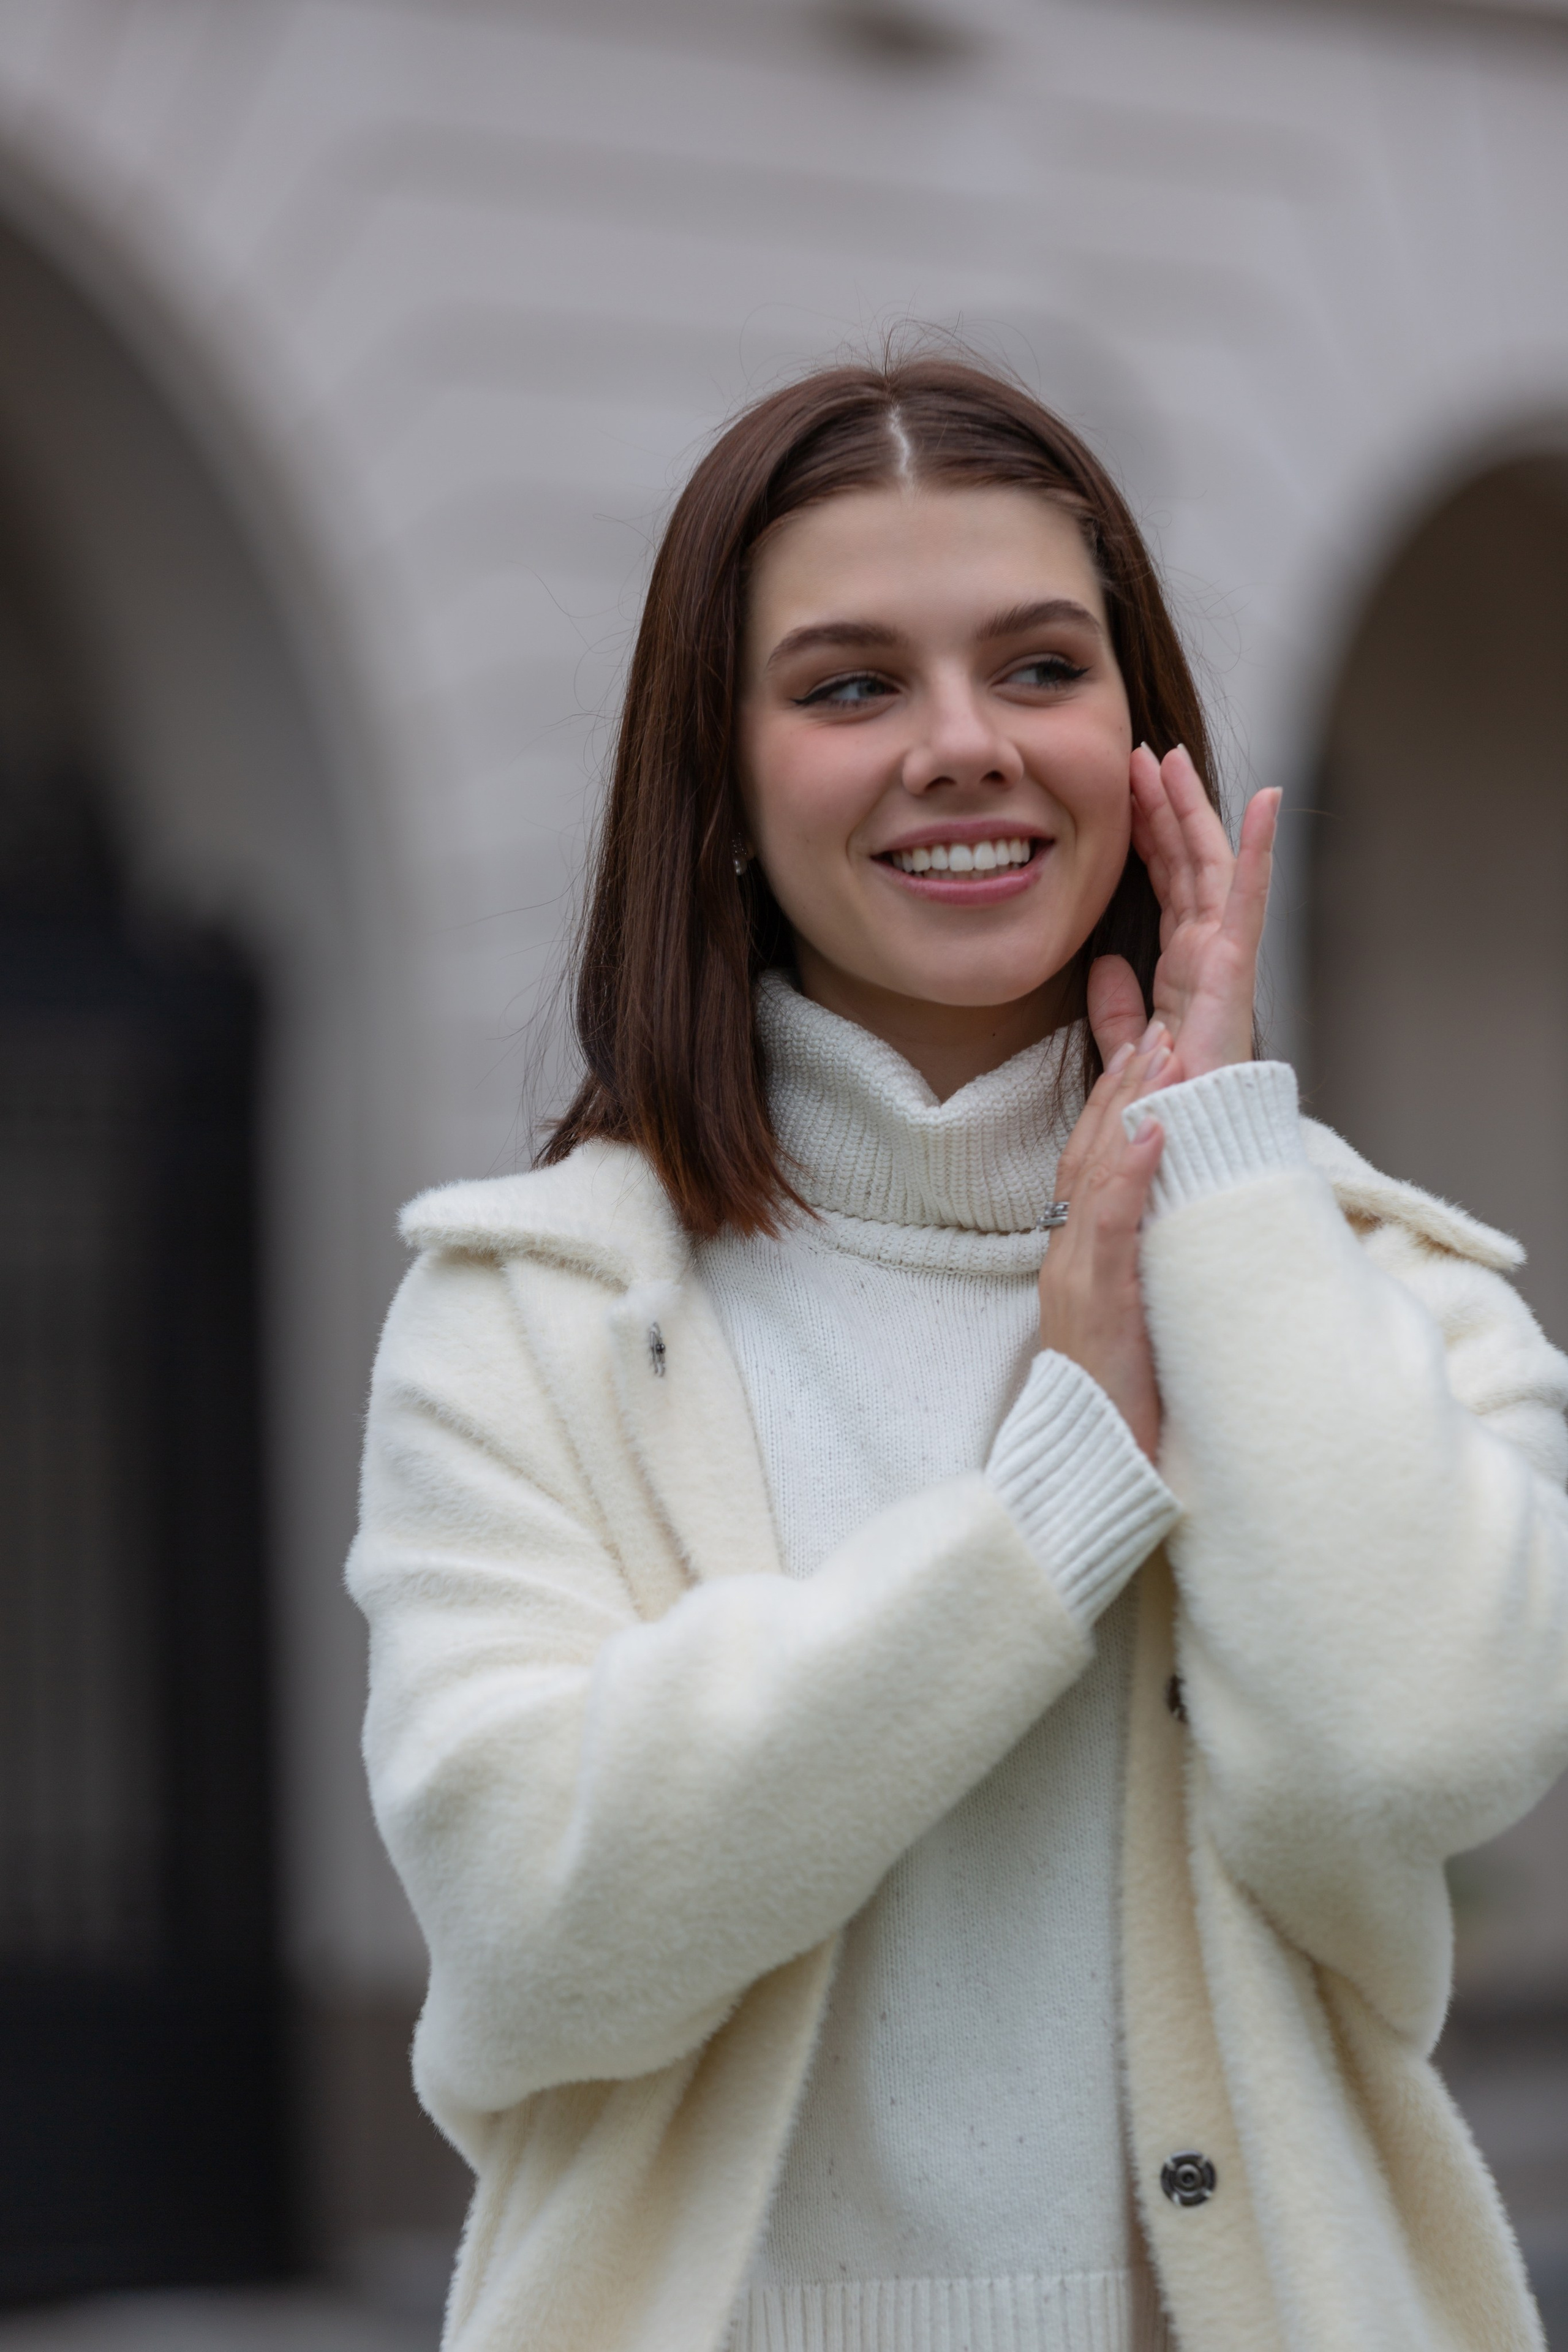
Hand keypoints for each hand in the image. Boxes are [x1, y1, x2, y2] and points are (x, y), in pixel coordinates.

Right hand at [1037, 1026, 1172, 1460]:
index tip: (1147, 1047)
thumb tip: (1173, 1224)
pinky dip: (1131, 1174)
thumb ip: (1140, 1265)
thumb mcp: (1131, 1317)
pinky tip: (1155, 1133)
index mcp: (1080, 1255)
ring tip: (1163, 1054)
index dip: (1118, 1101)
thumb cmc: (1121, 1400)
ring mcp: (1077, 1277)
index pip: (1092, 1160)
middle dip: (1125, 1085)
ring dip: (1131, 1108)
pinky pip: (1110, 1227)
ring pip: (1096, 1173)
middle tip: (1158, 1025)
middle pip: (1090, 1151)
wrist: (1090, 1468)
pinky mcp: (1096, 1305)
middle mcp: (1069, 1256)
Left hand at [1084, 747, 1279, 1082]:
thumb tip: (1101, 966)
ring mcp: (1225, 954)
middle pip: (1185, 860)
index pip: (1164, 883)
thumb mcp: (1127, 1043)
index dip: (1147, 834)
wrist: (1191, 1139)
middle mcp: (1208, 951)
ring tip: (1172, 759)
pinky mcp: (1235, 964)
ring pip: (1209, 863)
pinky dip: (1258, 845)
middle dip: (1166, 804)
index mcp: (1184, 965)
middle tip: (1144, 753)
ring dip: (1193, 808)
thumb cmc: (1170, 1100)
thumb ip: (1116, 1007)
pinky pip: (1247, 894)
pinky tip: (1264, 798)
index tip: (1125, 790)